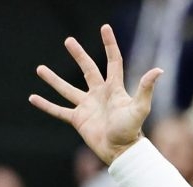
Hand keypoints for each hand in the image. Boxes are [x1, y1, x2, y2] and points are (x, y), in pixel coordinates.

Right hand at [29, 25, 161, 164]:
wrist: (121, 152)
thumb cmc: (132, 130)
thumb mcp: (140, 108)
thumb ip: (146, 89)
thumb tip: (159, 70)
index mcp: (115, 89)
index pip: (113, 61)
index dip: (109, 45)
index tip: (105, 28)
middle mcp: (100, 95)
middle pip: (88, 69)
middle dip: (79, 55)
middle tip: (69, 41)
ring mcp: (88, 106)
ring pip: (67, 89)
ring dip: (54, 80)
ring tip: (40, 69)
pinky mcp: (78, 119)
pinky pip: (59, 110)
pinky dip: (46, 105)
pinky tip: (33, 98)